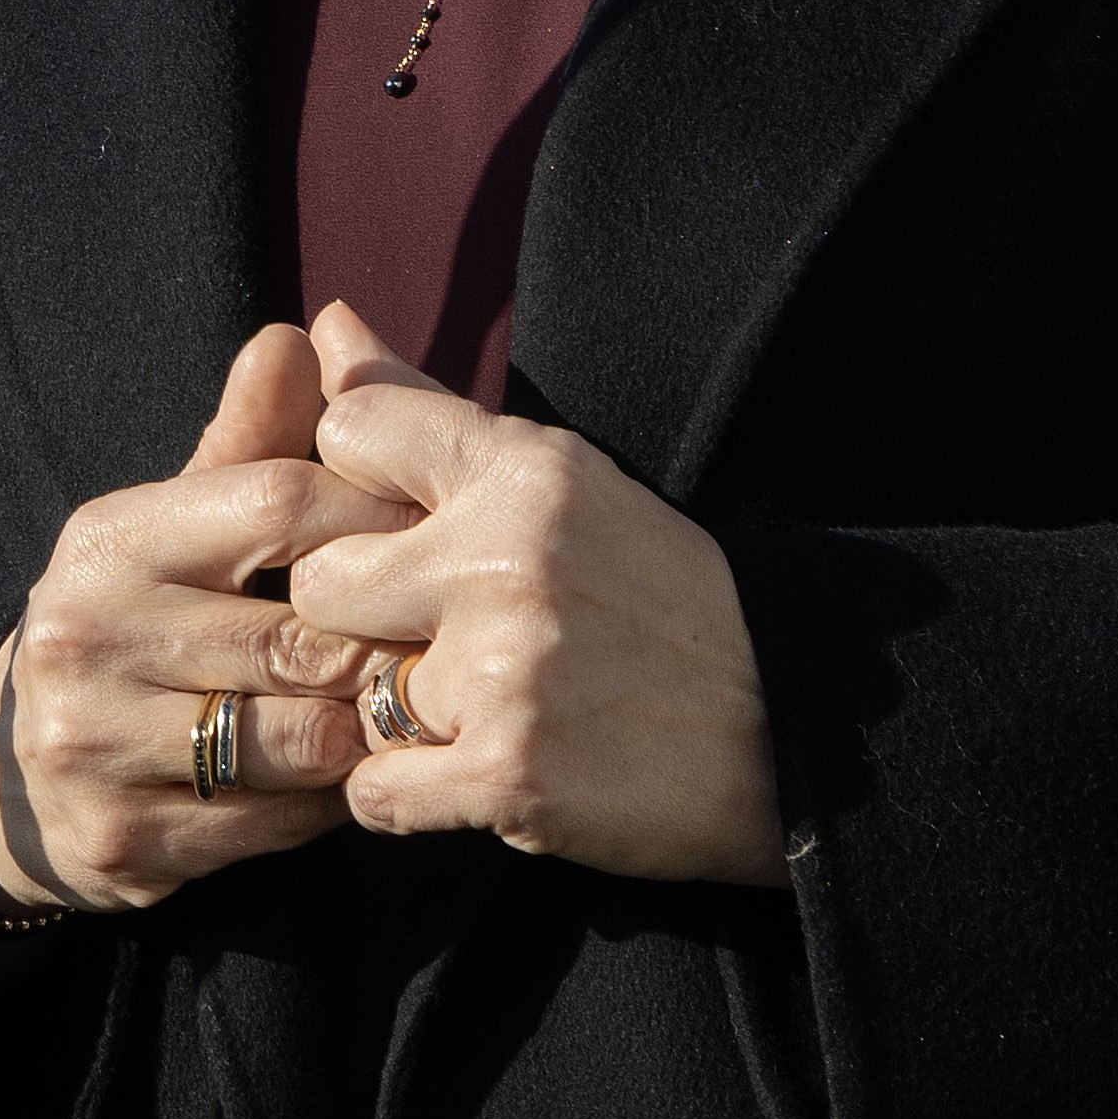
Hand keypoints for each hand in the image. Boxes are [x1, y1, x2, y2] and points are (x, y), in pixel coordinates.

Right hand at [0, 325, 413, 915]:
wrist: (8, 773)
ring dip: (364, 737)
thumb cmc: (130, 624)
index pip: (275, 503)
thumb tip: (306, 334)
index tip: (438, 541)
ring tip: (395, 719)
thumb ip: (248, 442)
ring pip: (298, 742)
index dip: (376, 522)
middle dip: (384, 649)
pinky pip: (275, 825)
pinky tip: (335, 782)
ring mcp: (93, 744)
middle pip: (300, 638)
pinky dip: (324, 807)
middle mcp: (84, 636)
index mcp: (105, 541)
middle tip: (448, 652)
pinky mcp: (122, 839)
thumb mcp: (172, 525)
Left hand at [288, 298, 782, 885]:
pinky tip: (473, 777)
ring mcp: (504, 672)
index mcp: (525, 469)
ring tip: (479, 712)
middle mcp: (504, 560)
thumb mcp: (563, 482)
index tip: (398, 531)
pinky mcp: (508, 776)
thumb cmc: (660, 597)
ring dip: (394, 715)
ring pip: (348, 693)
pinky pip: (373, 792)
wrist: (798, 734)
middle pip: (319, 579)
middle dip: (357, 618)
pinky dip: (407, 797)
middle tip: (429, 641)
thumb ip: (427, 407)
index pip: (345, 431)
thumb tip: (325, 321)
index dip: (349, 489)